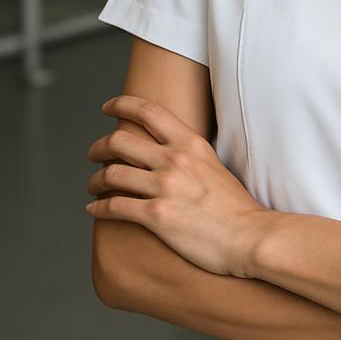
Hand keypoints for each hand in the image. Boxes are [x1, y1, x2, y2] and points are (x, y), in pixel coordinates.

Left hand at [85, 95, 271, 277]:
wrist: (247, 236)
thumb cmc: (234, 206)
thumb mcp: (213, 164)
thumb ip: (189, 154)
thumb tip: (168, 150)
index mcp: (190, 143)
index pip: (149, 111)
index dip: (122, 104)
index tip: (107, 108)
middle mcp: (174, 159)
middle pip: (120, 141)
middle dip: (99, 147)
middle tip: (94, 154)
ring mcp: (164, 187)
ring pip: (111, 174)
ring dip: (95, 180)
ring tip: (93, 186)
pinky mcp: (155, 215)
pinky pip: (113, 206)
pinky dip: (97, 207)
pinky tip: (93, 209)